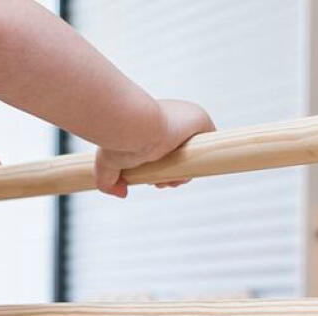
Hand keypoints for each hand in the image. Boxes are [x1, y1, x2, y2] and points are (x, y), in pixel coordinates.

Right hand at [94, 99, 214, 197]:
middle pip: (179, 158)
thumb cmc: (117, 140)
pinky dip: (205, 159)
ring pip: (193, 157)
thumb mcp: (106, 163)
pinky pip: (211, 143)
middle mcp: (169, 124)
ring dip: (183, 175)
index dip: (159, 172)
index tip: (152, 181)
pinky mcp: (201, 120)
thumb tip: (122, 193)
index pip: (162, 154)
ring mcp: (186, 123)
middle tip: (159, 183)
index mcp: (150, 128)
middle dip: (170, 177)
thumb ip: (108, 181)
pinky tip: (186, 172)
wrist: (131, 126)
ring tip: (169, 180)